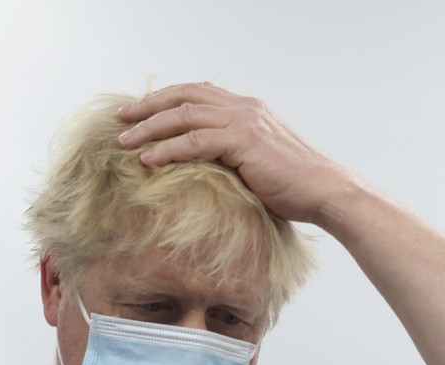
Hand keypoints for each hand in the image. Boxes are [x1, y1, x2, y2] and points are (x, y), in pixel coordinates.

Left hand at [118, 82, 350, 224]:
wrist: (323, 191)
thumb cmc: (295, 186)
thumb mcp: (259, 163)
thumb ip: (232, 156)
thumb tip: (204, 169)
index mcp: (248, 109)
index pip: (198, 94)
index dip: (166, 100)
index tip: (141, 112)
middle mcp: (244, 108)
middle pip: (184, 96)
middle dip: (148, 106)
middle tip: (121, 118)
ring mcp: (244, 121)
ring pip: (184, 116)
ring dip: (149, 128)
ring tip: (125, 142)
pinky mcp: (243, 141)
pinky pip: (194, 141)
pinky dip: (167, 149)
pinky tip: (148, 160)